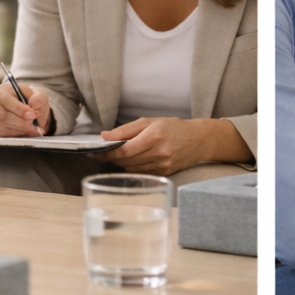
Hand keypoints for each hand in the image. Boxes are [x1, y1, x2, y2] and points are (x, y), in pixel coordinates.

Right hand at [0, 82, 48, 136]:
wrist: (30, 110)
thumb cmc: (31, 100)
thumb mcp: (39, 95)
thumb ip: (39, 98)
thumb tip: (33, 103)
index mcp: (1, 90)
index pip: (5, 100)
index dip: (19, 109)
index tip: (32, 115)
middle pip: (4, 115)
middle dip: (21, 122)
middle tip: (34, 124)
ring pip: (4, 126)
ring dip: (21, 129)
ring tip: (33, 128)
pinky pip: (3, 134)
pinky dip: (16, 134)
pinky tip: (25, 131)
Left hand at [92, 117, 214, 174]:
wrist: (198, 140)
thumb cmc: (174, 127)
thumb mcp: (150, 121)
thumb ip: (126, 129)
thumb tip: (105, 136)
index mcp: (154, 136)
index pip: (124, 150)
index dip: (108, 153)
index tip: (95, 152)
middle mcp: (159, 152)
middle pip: (127, 161)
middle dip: (113, 157)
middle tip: (103, 153)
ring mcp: (163, 165)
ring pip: (132, 168)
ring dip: (122, 163)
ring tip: (119, 154)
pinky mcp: (164, 173)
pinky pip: (141, 172)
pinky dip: (133, 167)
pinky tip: (133, 160)